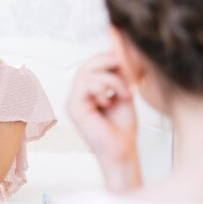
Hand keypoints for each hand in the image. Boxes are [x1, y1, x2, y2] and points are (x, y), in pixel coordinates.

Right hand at [66, 51, 137, 170]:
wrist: (122, 152)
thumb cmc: (123, 129)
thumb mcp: (124, 93)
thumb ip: (120, 75)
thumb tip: (122, 51)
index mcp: (87, 92)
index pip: (93, 64)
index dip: (110, 58)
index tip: (130, 61)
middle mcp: (77, 96)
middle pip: (87, 65)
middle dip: (109, 62)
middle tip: (128, 70)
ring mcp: (73, 102)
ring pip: (86, 73)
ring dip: (111, 79)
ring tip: (125, 93)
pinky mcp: (74, 109)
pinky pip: (85, 85)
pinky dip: (103, 88)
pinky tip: (112, 100)